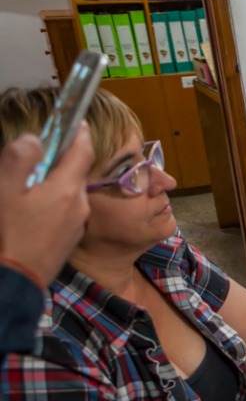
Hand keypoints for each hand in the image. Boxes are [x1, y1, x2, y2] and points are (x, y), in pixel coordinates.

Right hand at [0, 127, 93, 284]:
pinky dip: (54, 203)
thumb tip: (35, 140)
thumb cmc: (8, 233)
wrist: (16, 280)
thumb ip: (20, 159)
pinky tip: (33, 210)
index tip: (78, 121)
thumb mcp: (5, 190)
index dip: (80, 132)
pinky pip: (66, 211)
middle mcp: (80, 204)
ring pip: (70, 193)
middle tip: (42, 155)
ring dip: (56, 184)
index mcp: (67, 188)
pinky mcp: (70, 239)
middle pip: (76, 172)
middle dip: (62, 161)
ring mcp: (77, 224)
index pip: (83, 150)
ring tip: (32, 186)